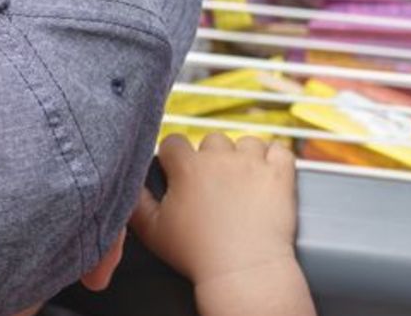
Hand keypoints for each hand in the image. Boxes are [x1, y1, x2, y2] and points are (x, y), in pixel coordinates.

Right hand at [129, 133, 298, 284]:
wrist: (242, 271)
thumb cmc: (197, 255)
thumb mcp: (152, 230)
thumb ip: (137, 201)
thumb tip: (131, 184)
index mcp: (187, 167)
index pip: (173, 142)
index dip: (173, 157)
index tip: (177, 172)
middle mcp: (220, 158)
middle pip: (211, 139)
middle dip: (209, 156)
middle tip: (210, 183)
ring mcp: (253, 164)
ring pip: (246, 142)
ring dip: (242, 155)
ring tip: (240, 179)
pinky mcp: (280, 175)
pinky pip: (280, 150)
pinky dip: (274, 157)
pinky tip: (266, 170)